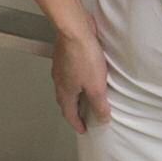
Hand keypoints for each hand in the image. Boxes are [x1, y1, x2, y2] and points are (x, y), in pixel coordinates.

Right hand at [52, 14, 109, 131]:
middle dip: (73, 110)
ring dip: (73, 94)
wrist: (74, 31)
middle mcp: (59, 81)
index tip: (82, 129)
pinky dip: (74, 80)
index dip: (77, 123)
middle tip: (82, 115)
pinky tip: (83, 74)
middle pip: (64, 101)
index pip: (69, 114)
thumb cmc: (83, 56)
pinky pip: (68, 74)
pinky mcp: (64, 56)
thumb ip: (99, 104)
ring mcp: (60, 68)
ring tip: (84, 96)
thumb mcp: (96, 86)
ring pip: (65, 87)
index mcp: (66, 92)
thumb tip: (102, 118)